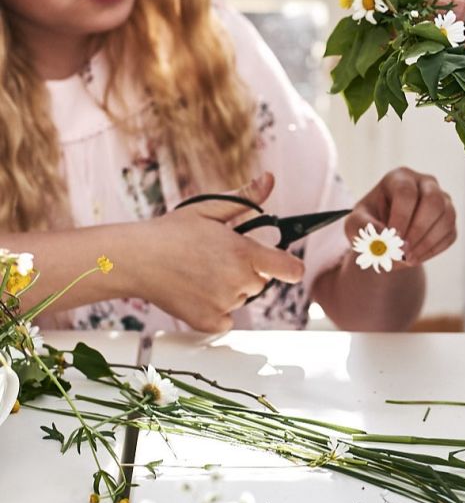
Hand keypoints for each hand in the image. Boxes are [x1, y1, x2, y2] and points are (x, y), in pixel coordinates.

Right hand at [135, 172, 303, 331]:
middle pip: (261, 281)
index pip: (290, 269)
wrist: (135, 259)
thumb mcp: (210, 208)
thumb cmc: (171, 231)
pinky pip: (226, 318)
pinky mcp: (207, 322)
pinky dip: (216, 309)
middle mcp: (237, 281)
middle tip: (218, 258)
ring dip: (230, 288)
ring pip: (241, 298)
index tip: (284, 265)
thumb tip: (269, 180)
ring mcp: (222, 304)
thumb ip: (246, 198)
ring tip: (200, 271)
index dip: (290, 266)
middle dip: (247, 270)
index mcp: (243, 253)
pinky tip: (196, 291)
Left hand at [345, 167, 456, 267]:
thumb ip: (363, 228)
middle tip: (403, 252)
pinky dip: (434, 250)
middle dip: (419, 230)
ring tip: (407, 259)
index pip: (406, 192)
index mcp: (400, 178)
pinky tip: (415, 258)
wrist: (384, 236)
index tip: (392, 239)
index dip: (401, 217)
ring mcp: (442, 200)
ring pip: (447, 217)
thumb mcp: (356, 223)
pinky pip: (450, 234)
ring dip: (427, 242)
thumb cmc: (368, 223)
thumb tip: (384, 239)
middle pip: (434, 201)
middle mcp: (425, 183)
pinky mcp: (449, 219)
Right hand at [376, 0, 464, 45]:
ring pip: (446, 42)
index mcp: (394, 6)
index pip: (394, 28)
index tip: (413, 22)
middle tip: (440, 5)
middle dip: (432, 32)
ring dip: (454, 27)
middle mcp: (416, 18)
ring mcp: (441, 20)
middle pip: (421, 40)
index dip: (402, 32)